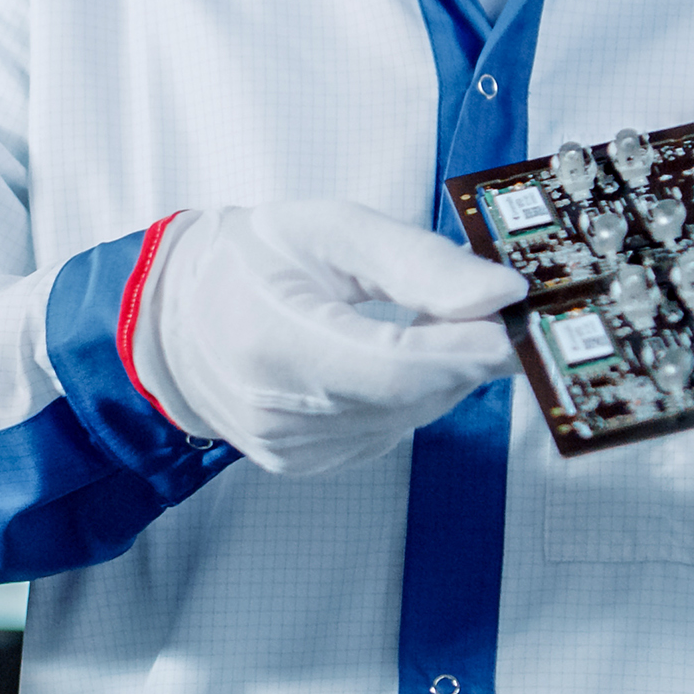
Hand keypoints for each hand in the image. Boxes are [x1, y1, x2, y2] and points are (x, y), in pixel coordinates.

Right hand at [135, 200, 526, 475]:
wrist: (176, 315)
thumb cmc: (251, 260)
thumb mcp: (331, 228)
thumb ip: (418, 260)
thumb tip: (500, 293)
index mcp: (272, 342)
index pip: (395, 367)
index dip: (465, 349)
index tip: (516, 321)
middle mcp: (278, 413)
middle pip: (411, 395)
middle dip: (463, 352)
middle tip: (491, 307)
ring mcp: (290, 449)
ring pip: (409, 417)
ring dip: (436, 372)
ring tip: (426, 320)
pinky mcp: (304, 465)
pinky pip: (387, 431)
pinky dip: (405, 395)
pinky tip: (387, 356)